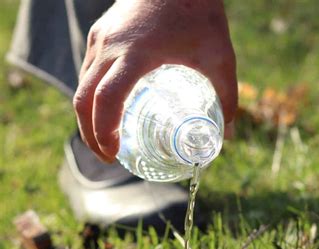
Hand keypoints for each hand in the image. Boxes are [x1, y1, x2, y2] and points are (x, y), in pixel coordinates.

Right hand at [73, 0, 236, 161]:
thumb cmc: (200, 12)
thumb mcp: (220, 57)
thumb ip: (227, 97)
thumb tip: (228, 134)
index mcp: (135, 54)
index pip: (105, 99)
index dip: (103, 132)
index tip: (114, 154)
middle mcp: (109, 46)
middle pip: (83, 99)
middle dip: (90, 134)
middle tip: (108, 156)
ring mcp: (101, 37)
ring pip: (81, 84)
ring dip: (88, 116)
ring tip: (107, 139)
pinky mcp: (101, 32)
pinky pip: (87, 70)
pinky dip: (91, 95)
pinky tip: (109, 109)